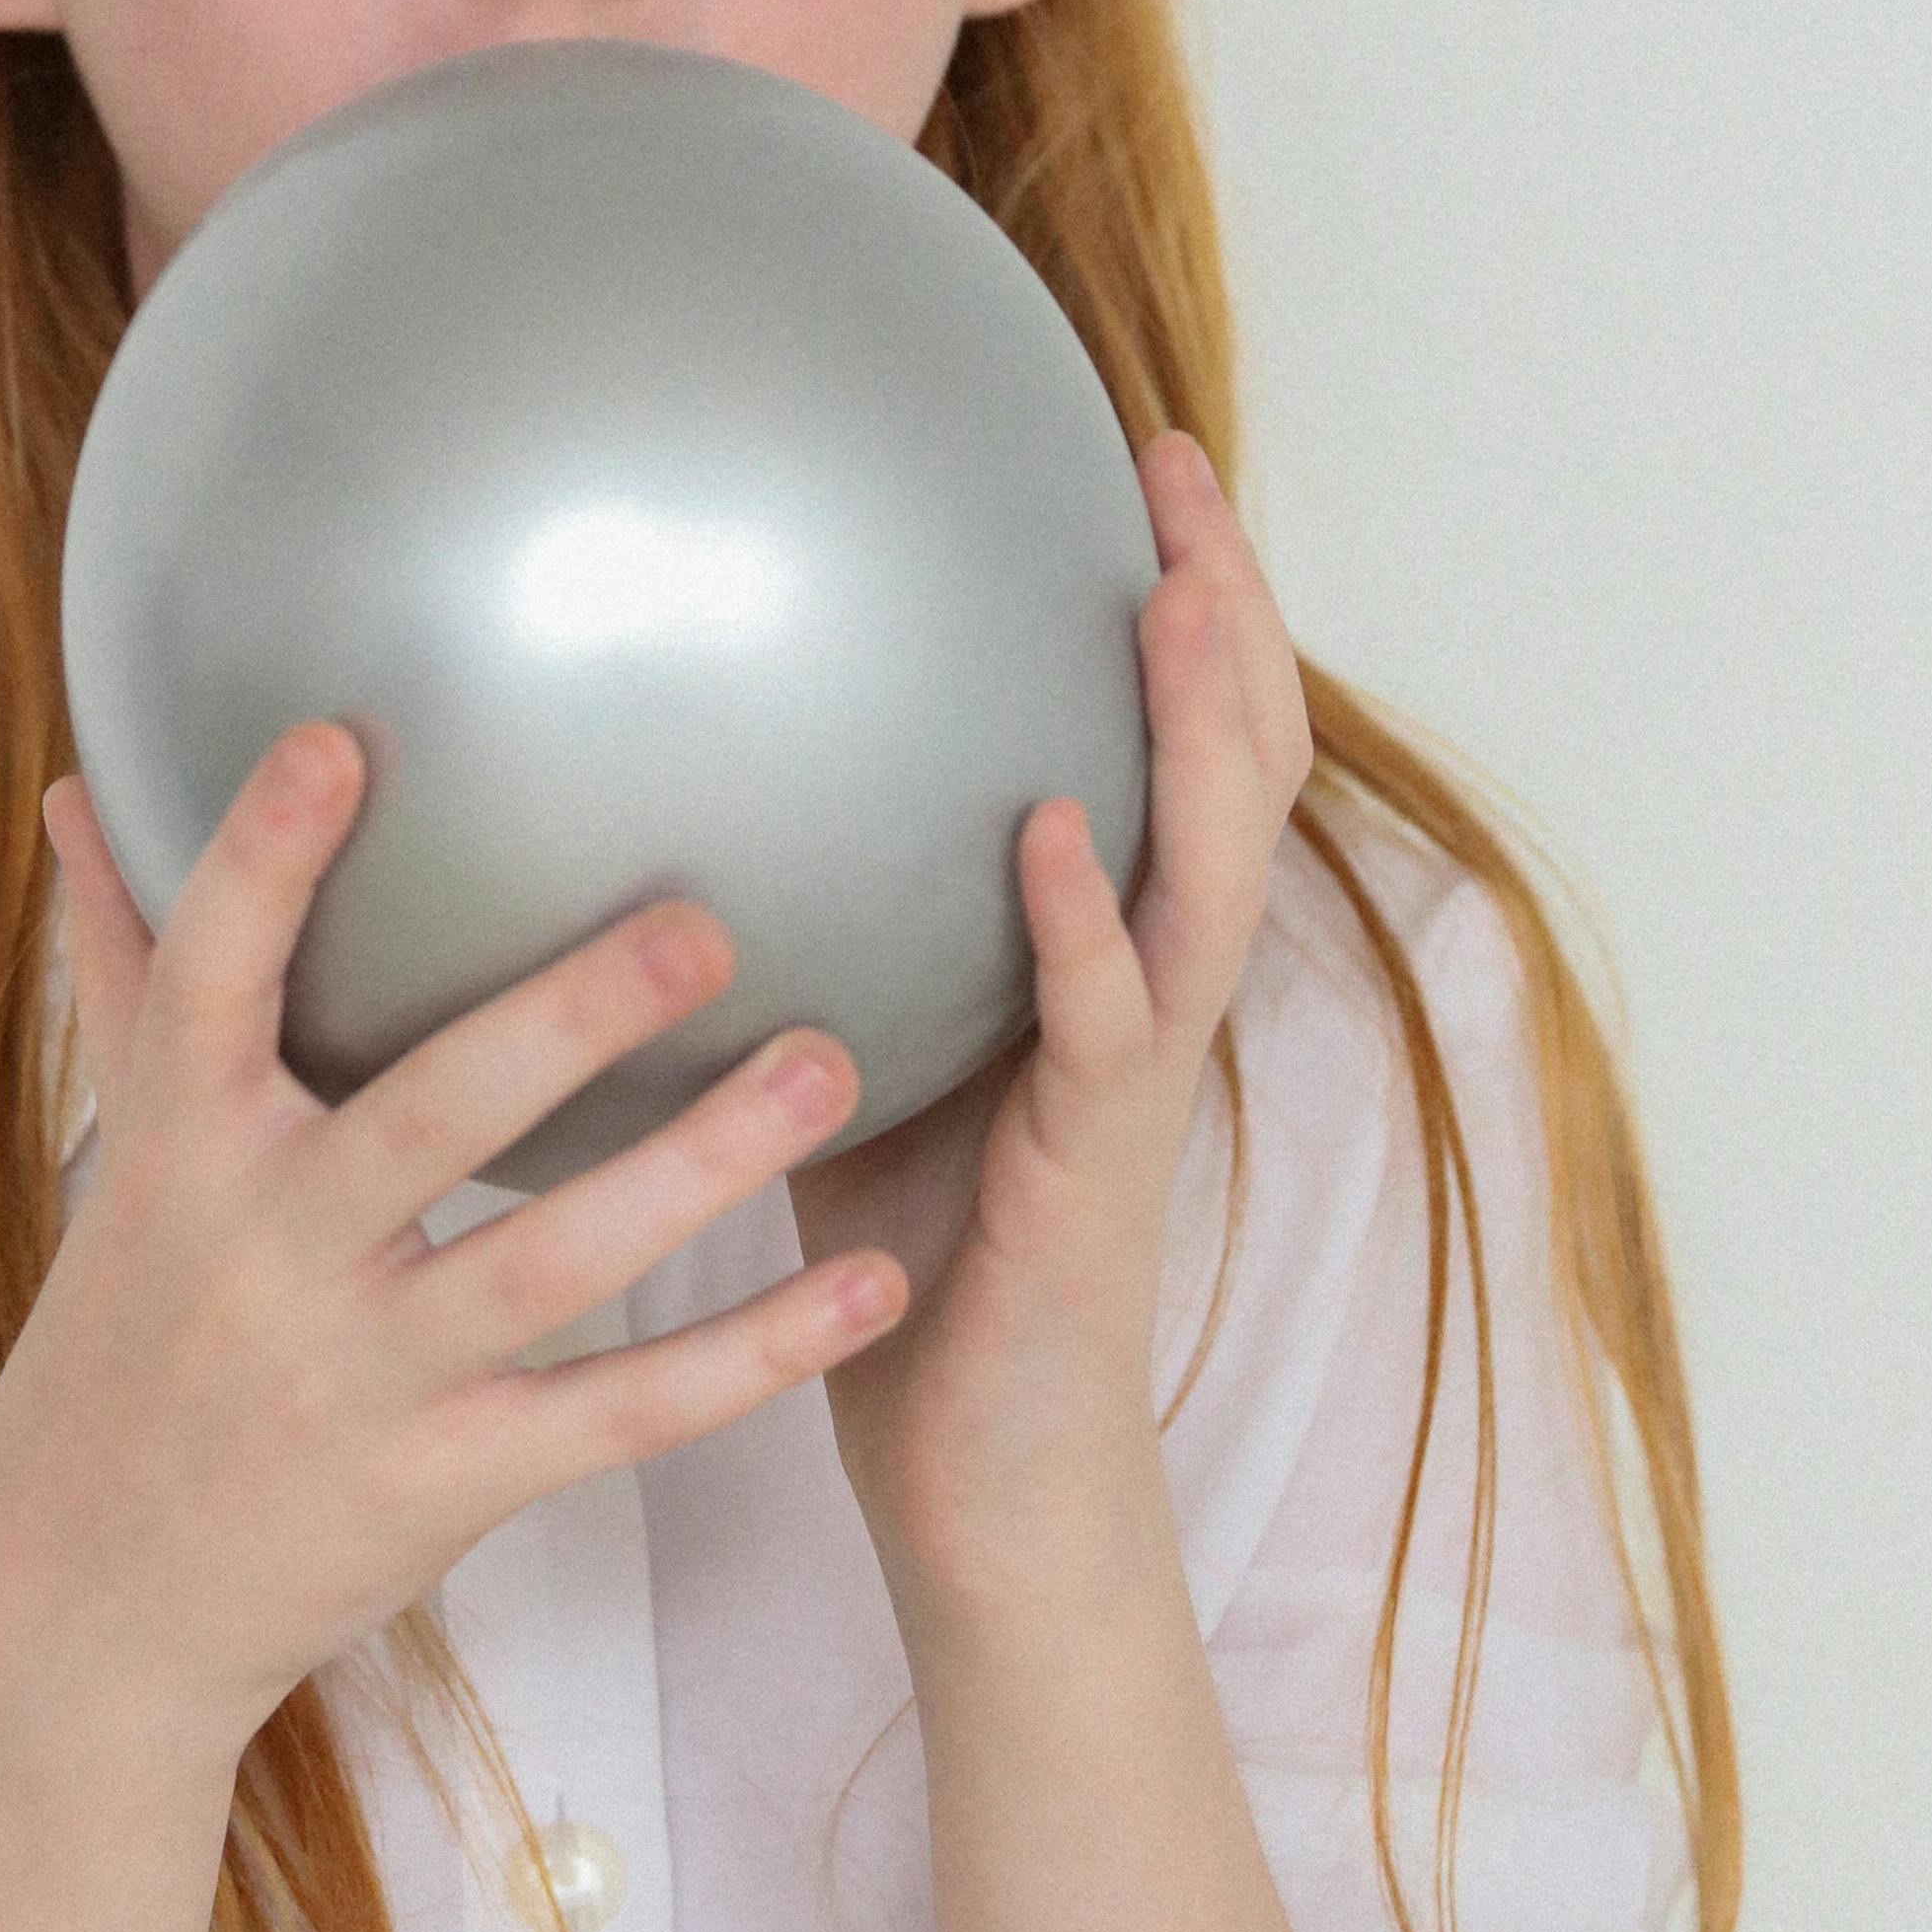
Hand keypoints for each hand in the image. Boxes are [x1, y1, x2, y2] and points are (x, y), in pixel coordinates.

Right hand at [0, 720, 909, 1760]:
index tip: (339, 737)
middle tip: (704, 922)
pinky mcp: (445, 1483)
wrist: (89, 1601)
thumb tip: (81, 781)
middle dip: (563, 1020)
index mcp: (182, 1151)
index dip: (264, 863)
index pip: (208, 982)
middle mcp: (270, 1256)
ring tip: (830, 1066)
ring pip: (549, 1264)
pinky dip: (750, 1358)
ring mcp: (361, 1379)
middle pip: (426, 1117)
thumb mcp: (125, 1160)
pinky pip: (618, 1415)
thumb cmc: (125, 1341)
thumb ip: (127, 967)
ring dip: (698, 1168)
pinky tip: (871, 1291)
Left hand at [788, 436, 1316, 1603]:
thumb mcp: (862, 1041)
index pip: (1178, 745)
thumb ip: (833, 917)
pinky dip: (1079, 919)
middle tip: (1177, 467)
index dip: (1185, 603)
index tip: (1138, 457)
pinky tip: (1038, 828)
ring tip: (1169, 597)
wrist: (977, 1475)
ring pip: (1209, 871)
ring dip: (1197, 731)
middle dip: (1222, 610)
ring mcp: (1138, 1079)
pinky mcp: (1092, 1168)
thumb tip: (693, 783)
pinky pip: (1103, 1025)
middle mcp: (1152, 995)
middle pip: (1238, 767)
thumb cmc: (911, 1264)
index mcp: (1111, 955)